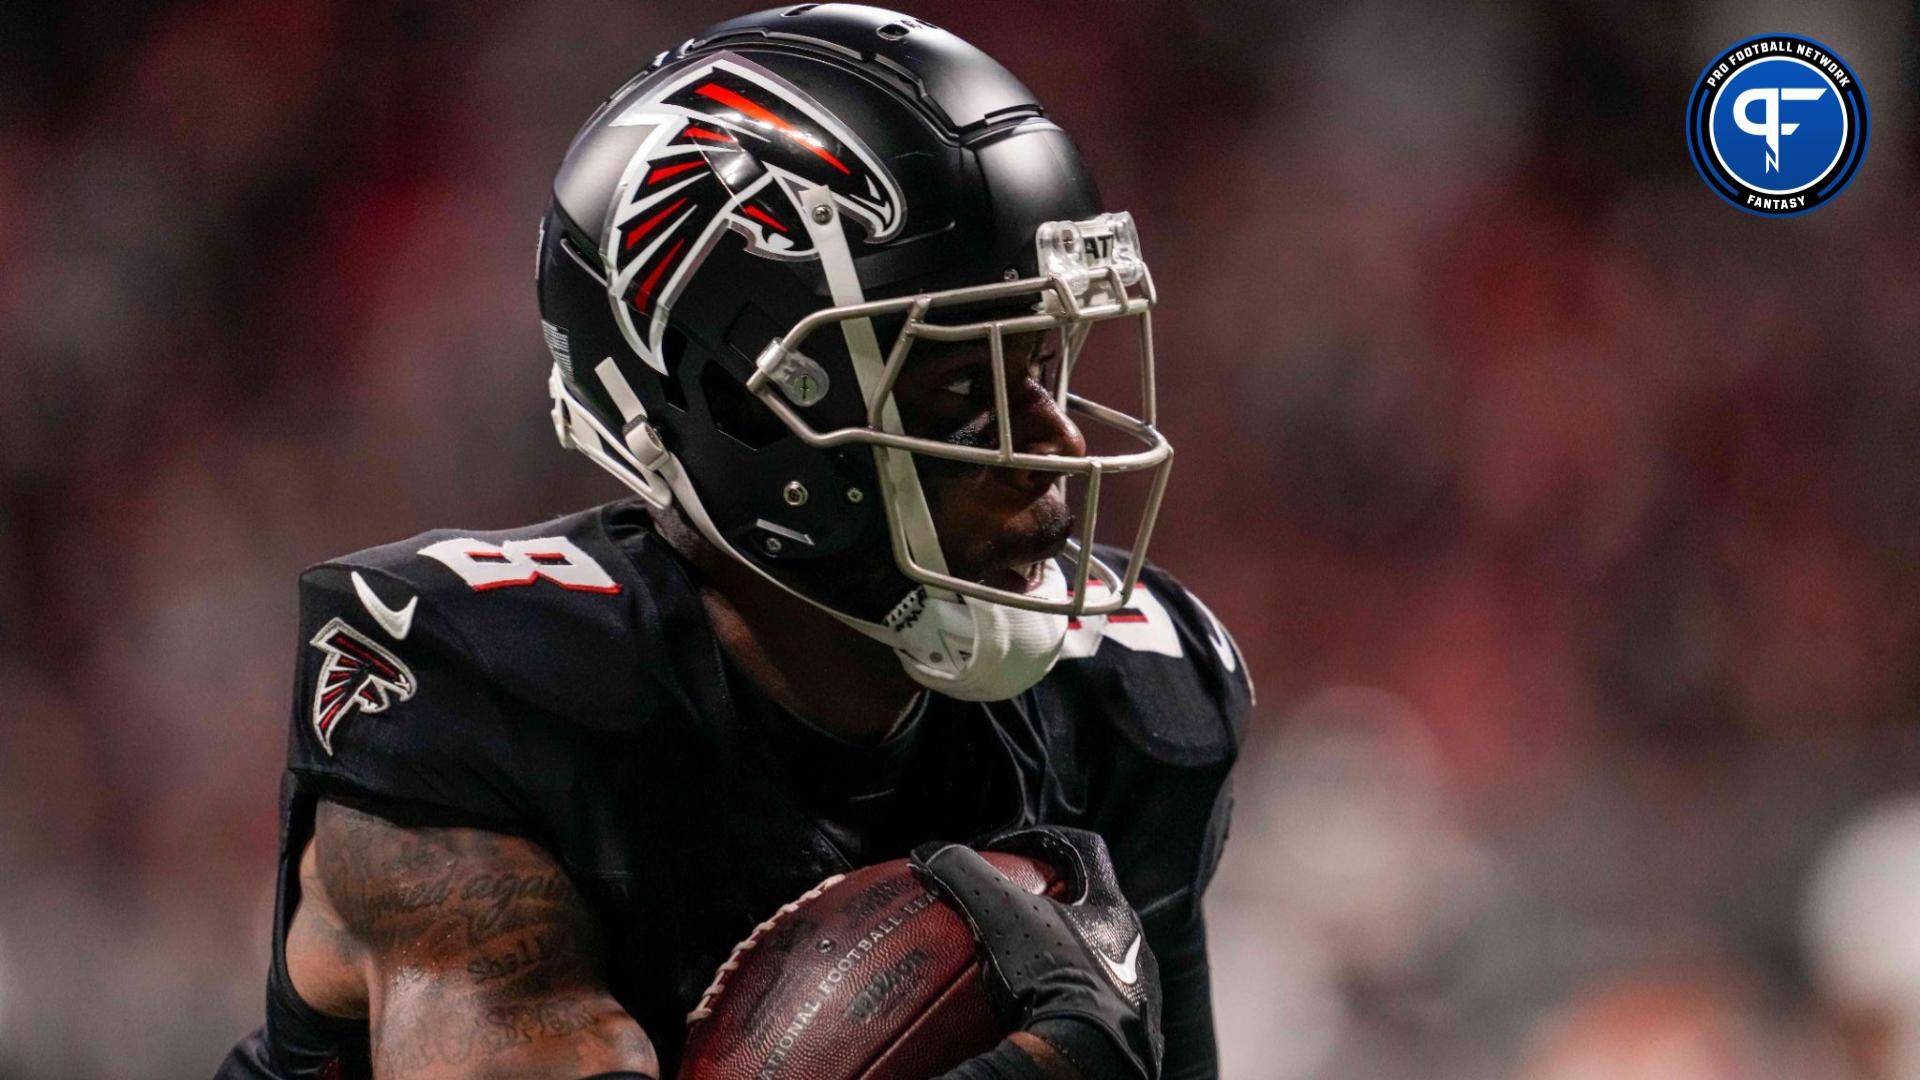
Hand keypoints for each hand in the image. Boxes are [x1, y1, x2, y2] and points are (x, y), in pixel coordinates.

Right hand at [911, 826, 1162, 1079]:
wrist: (1088, 1057)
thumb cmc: (1052, 976)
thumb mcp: (998, 915)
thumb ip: (963, 874)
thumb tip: (928, 853)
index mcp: (1111, 907)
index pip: (1084, 848)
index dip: (1045, 839)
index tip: (1010, 849)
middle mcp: (1134, 946)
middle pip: (1094, 907)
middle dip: (1054, 905)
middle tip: (1012, 912)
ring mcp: (1138, 993)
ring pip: (1100, 959)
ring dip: (1065, 956)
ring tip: (1023, 969)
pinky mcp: (1133, 1035)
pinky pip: (1099, 1008)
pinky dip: (1070, 1003)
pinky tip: (1040, 1015)